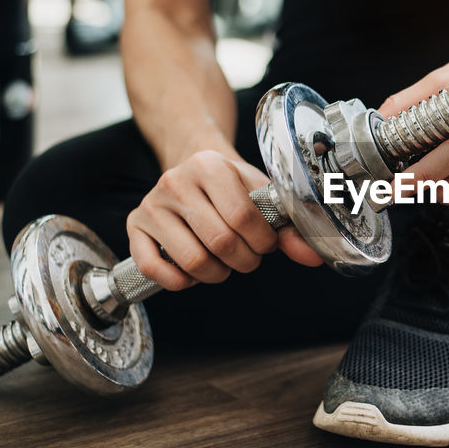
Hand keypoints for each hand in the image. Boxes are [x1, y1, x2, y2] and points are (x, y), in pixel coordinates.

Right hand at [127, 147, 322, 291]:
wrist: (193, 166)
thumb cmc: (231, 186)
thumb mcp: (260, 195)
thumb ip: (287, 226)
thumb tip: (313, 255)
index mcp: (210, 166)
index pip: (243, 217)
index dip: (262, 242)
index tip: (266, 244)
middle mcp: (176, 181)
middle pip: (220, 242)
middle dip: (244, 261)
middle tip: (248, 257)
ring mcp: (152, 204)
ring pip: (192, 260)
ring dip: (216, 274)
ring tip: (223, 264)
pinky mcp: (134, 226)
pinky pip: (153, 267)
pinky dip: (179, 281)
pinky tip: (193, 273)